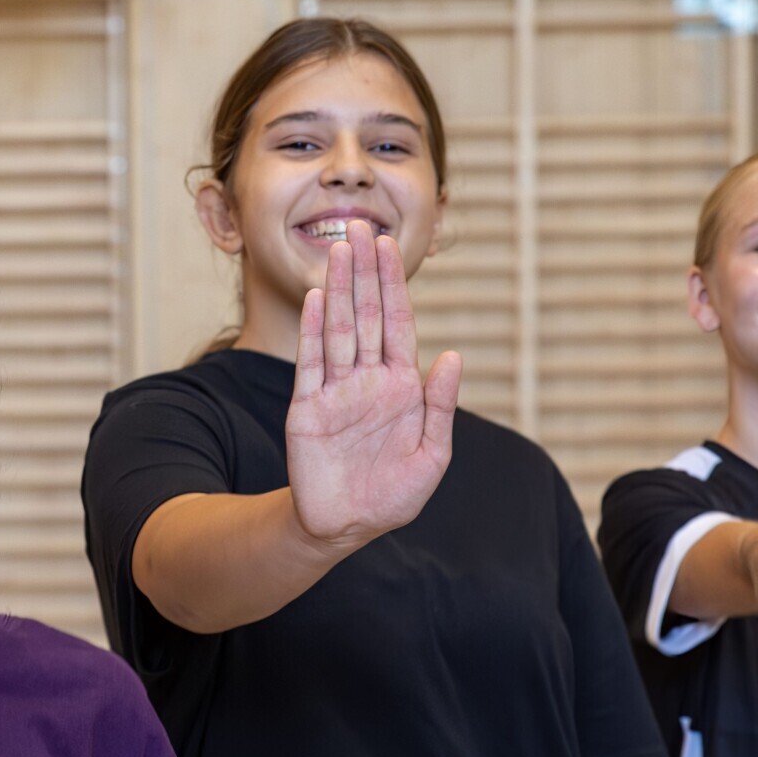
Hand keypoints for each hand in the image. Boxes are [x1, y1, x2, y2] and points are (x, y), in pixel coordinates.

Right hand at [285, 220, 461, 549]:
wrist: (344, 527)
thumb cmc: (392, 496)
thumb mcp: (432, 456)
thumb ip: (440, 406)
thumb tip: (451, 355)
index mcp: (401, 387)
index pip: (398, 325)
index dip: (393, 286)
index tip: (388, 247)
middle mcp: (367, 380)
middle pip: (365, 316)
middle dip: (363, 274)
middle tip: (358, 230)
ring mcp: (335, 392)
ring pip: (338, 330)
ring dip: (337, 290)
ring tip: (337, 251)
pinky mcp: (306, 409)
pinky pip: (310, 363)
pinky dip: (313, 331)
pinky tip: (316, 299)